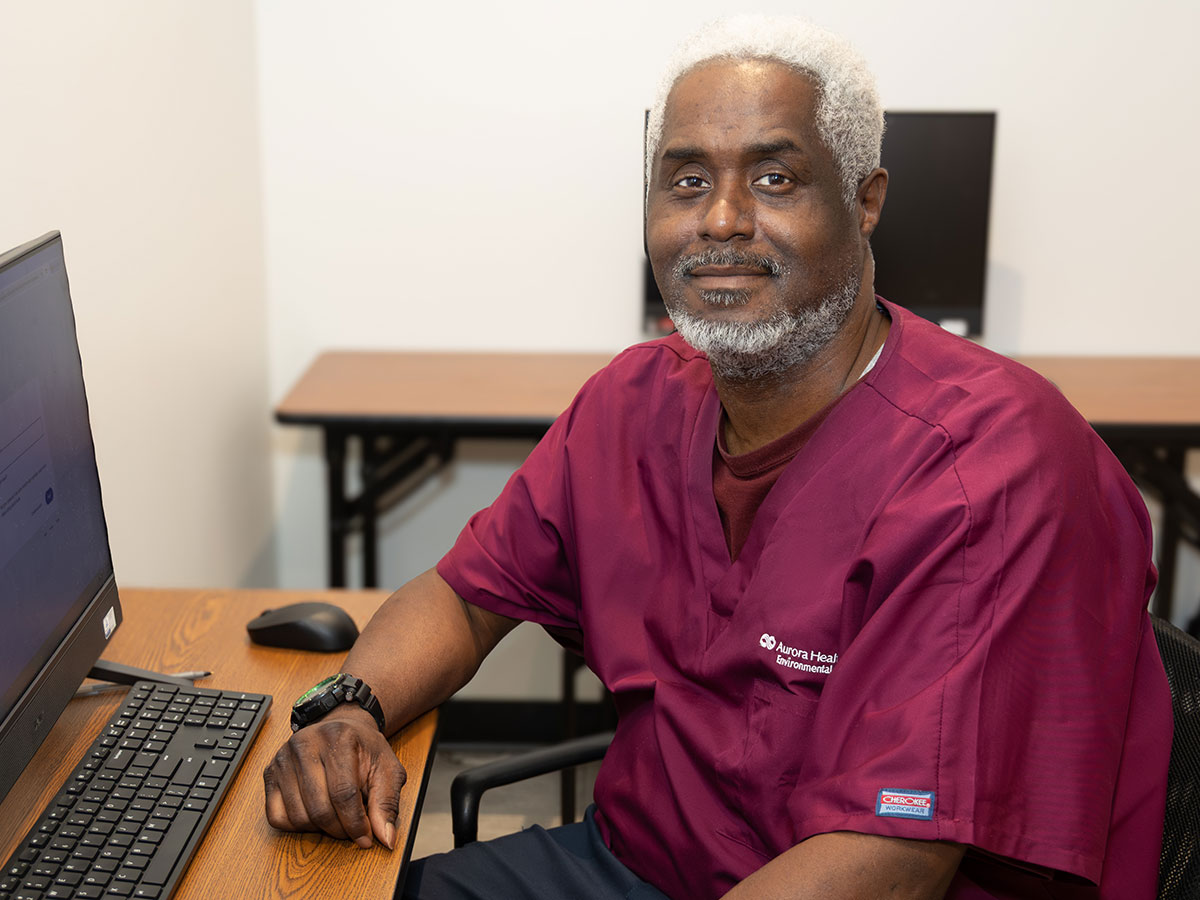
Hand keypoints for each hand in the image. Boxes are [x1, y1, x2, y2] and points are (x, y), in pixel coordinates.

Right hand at [263, 705, 406, 848]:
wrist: (340, 729)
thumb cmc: (363, 750)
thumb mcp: (386, 770)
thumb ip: (387, 803)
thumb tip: (386, 838)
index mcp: (338, 737)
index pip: (344, 793)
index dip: (356, 823)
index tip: (366, 838)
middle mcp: (305, 744)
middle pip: (319, 808)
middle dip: (339, 829)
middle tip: (352, 831)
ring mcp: (283, 758)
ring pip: (298, 816)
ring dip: (320, 829)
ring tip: (336, 819)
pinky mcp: (269, 772)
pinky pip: (276, 816)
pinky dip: (296, 825)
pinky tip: (314, 814)